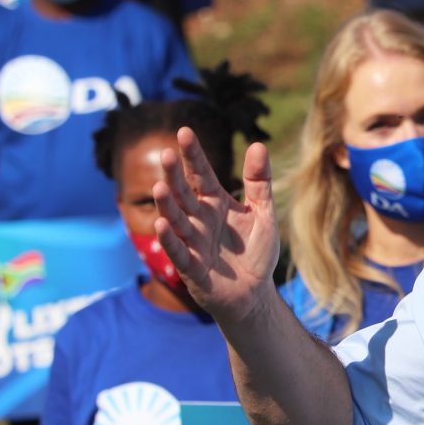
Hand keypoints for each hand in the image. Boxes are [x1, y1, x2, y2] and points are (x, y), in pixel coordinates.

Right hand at [152, 128, 279, 323]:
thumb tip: (258, 144)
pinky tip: (160, 224)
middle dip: (175, 175)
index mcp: (216, 203)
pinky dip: (170, 240)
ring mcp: (193, 243)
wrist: (255, 292)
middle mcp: (200, 219)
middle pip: (184, 193)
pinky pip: (178, 253)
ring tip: (160, 186)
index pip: (201, 174)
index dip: (193, 155)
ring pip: (176, 220)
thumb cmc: (256, 251)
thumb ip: (259, 181)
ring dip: (167, 205)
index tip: (185, 132)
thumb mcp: (263, 212)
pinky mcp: (191, 268)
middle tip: (168, 154)